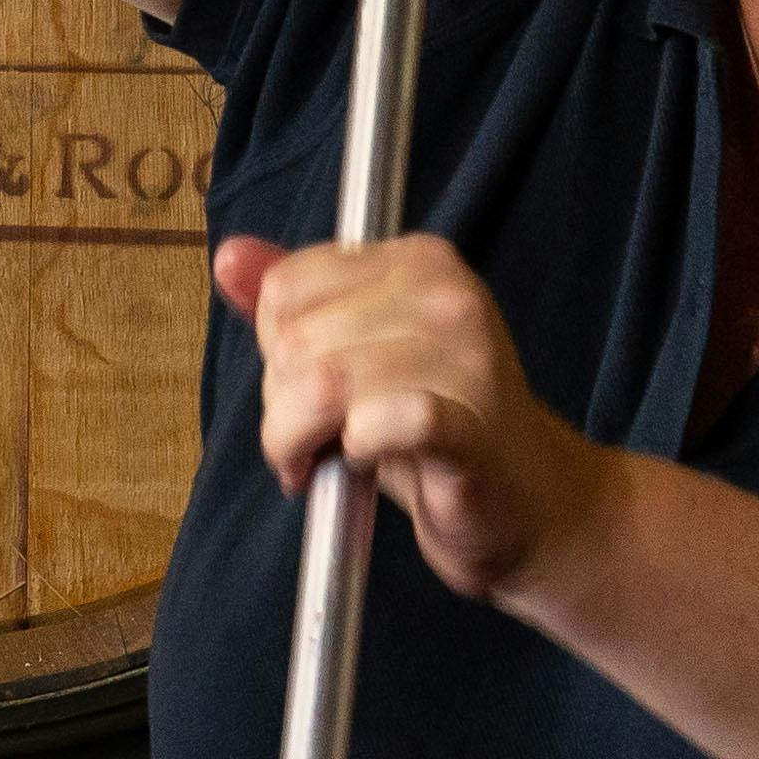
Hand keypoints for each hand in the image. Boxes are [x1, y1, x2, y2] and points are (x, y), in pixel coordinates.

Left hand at [214, 231, 614, 600]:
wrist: (529, 503)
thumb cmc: (434, 426)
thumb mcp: (358, 351)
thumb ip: (295, 303)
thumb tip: (230, 256)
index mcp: (420, 261)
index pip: (287, 288)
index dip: (279, 350)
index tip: (311, 385)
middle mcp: (447, 297)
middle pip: (294, 341)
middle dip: (284, 405)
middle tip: (322, 437)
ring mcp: (467, 359)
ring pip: (319, 388)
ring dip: (303, 443)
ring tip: (332, 460)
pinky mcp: (470, 428)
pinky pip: (377, 423)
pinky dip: (355, 451)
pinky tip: (366, 463)